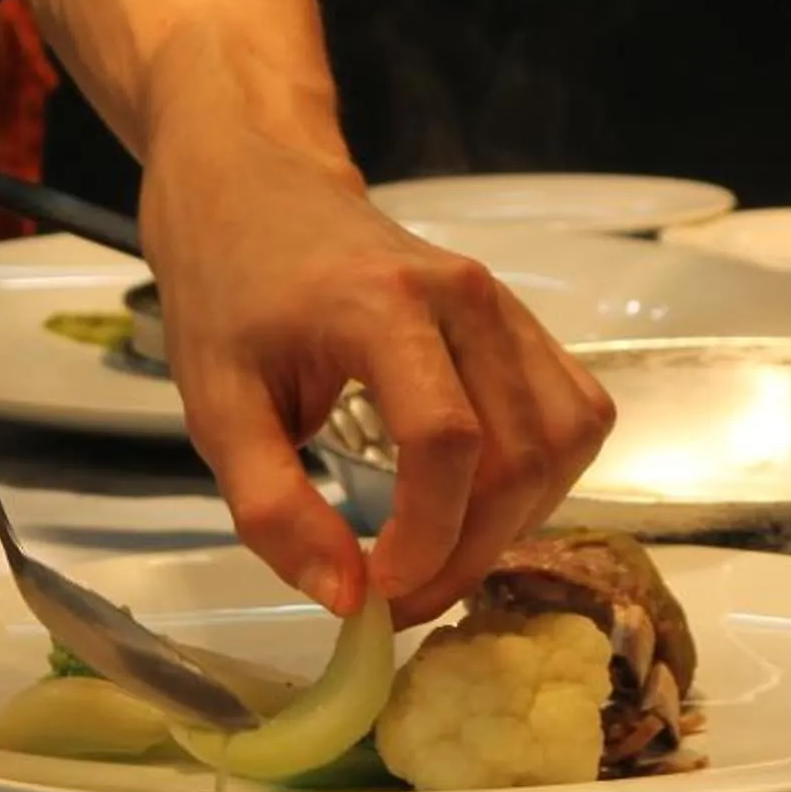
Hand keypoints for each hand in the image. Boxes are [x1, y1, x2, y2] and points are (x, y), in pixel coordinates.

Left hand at [143, 139, 614, 626]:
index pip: (445, 440)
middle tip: (399, 599)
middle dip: (465, 554)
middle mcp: (469, 298)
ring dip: (509, 528)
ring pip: (560, 448)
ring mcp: (510, 309)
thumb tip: (346, 599)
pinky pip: (573, 423)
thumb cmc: (230, 294)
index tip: (376, 592)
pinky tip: (478, 508)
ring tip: (436, 558)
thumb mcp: (216, 407)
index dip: (426, 537)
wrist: (261, 192)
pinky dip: (539, 486)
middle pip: (516, 457)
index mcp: (384, 303)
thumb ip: (273, 507)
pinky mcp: (529, 329)